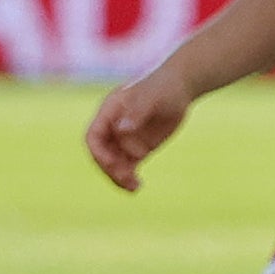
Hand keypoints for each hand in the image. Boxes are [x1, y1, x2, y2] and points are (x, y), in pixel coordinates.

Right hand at [84, 63, 192, 189]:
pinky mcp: (138, 148)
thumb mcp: (152, 98)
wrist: (180, 87)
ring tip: (134, 188)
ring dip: (119, 178)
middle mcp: (113, 127)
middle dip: (111, 169)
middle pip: (102, 155)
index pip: (93, 137)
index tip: (112, 163)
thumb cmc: (164, 86)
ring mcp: (125, 139)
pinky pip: (128, 167)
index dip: (99, 152)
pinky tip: (138, 186)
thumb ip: (137, 112)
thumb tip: (121, 130)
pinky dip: (130, 178)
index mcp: (109, 112)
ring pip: (114, 164)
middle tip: (127, 178)